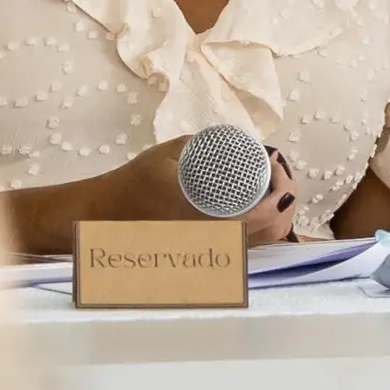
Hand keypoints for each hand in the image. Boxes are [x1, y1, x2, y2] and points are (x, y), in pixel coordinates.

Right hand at [96, 133, 303, 244]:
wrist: (104, 215)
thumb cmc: (132, 184)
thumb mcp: (166, 154)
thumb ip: (198, 145)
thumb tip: (230, 140)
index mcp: (205, 217)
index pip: (261, 216)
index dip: (281, 192)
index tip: (276, 166)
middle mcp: (213, 239)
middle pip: (271, 231)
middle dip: (284, 202)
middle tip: (278, 174)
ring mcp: (211, 248)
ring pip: (262, 241)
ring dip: (277, 214)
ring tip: (272, 185)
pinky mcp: (207, 249)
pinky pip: (247, 244)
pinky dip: (263, 226)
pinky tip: (262, 205)